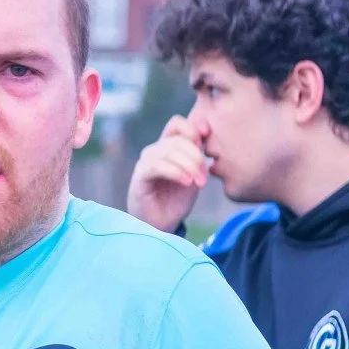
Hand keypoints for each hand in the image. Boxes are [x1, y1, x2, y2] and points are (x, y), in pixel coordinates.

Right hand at [126, 115, 209, 232]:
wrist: (162, 225)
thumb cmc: (176, 200)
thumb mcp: (193, 174)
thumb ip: (197, 154)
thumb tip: (205, 130)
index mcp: (167, 147)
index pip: (177, 124)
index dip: (193, 126)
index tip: (207, 136)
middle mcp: (155, 150)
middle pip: (179, 140)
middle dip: (197, 157)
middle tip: (205, 177)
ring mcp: (146, 162)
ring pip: (170, 151)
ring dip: (189, 166)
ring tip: (199, 183)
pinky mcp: (140, 176)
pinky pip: (158, 166)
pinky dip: (176, 172)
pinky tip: (187, 182)